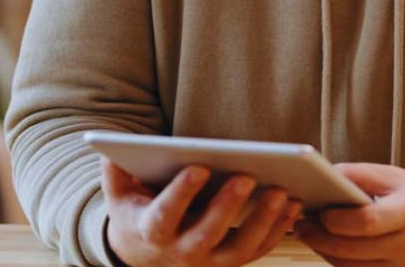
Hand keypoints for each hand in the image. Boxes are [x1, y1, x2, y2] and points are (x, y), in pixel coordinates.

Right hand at [100, 158, 302, 266]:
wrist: (146, 252)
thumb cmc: (138, 210)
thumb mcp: (120, 194)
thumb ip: (117, 173)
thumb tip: (110, 150)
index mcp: (151, 231)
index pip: (164, 216)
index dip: (181, 193)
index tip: (198, 167)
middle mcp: (180, 253)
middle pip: (206, 236)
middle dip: (227, 207)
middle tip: (248, 176)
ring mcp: (208, 262)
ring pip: (239, 249)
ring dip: (263, 221)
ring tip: (283, 191)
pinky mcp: (231, 263)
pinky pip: (258, 250)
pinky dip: (278, 230)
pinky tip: (294, 205)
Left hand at [296, 163, 404, 266]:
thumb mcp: (403, 179)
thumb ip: (363, 176)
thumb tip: (324, 175)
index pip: (365, 223)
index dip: (335, 220)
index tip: (318, 211)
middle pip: (352, 252)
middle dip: (320, 238)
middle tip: (302, 225)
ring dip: (327, 253)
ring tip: (314, 235)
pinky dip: (345, 265)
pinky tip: (336, 250)